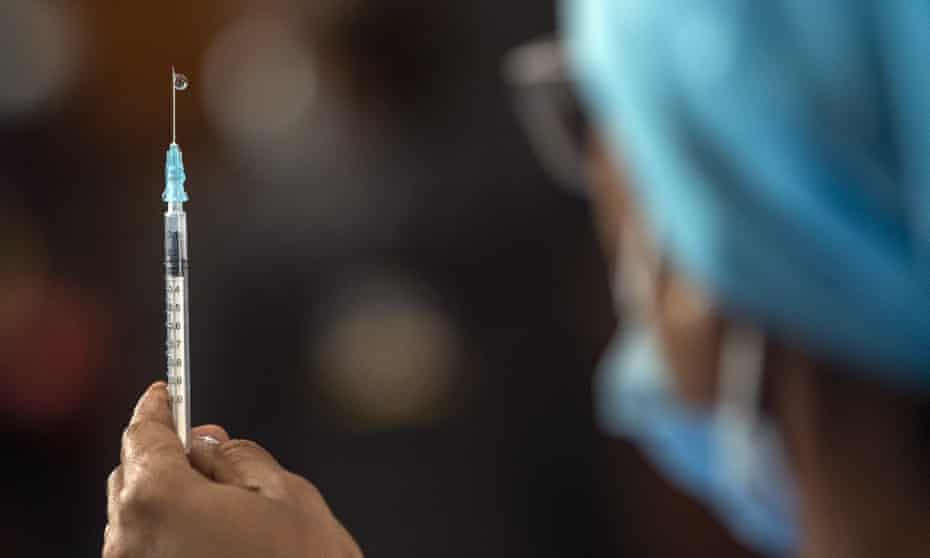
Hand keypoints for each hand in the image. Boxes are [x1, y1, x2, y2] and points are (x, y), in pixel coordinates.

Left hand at [104, 382, 361, 557]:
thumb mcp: (287, 496)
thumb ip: (240, 457)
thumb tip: (212, 443)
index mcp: (160, 500)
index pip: (143, 434)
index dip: (156, 407)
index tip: (164, 392)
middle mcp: (130, 541)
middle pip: (131, 476)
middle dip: (165, 456)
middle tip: (209, 450)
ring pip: (138, 519)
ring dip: (169, 500)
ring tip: (224, 506)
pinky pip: (146, 552)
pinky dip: (169, 535)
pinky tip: (214, 541)